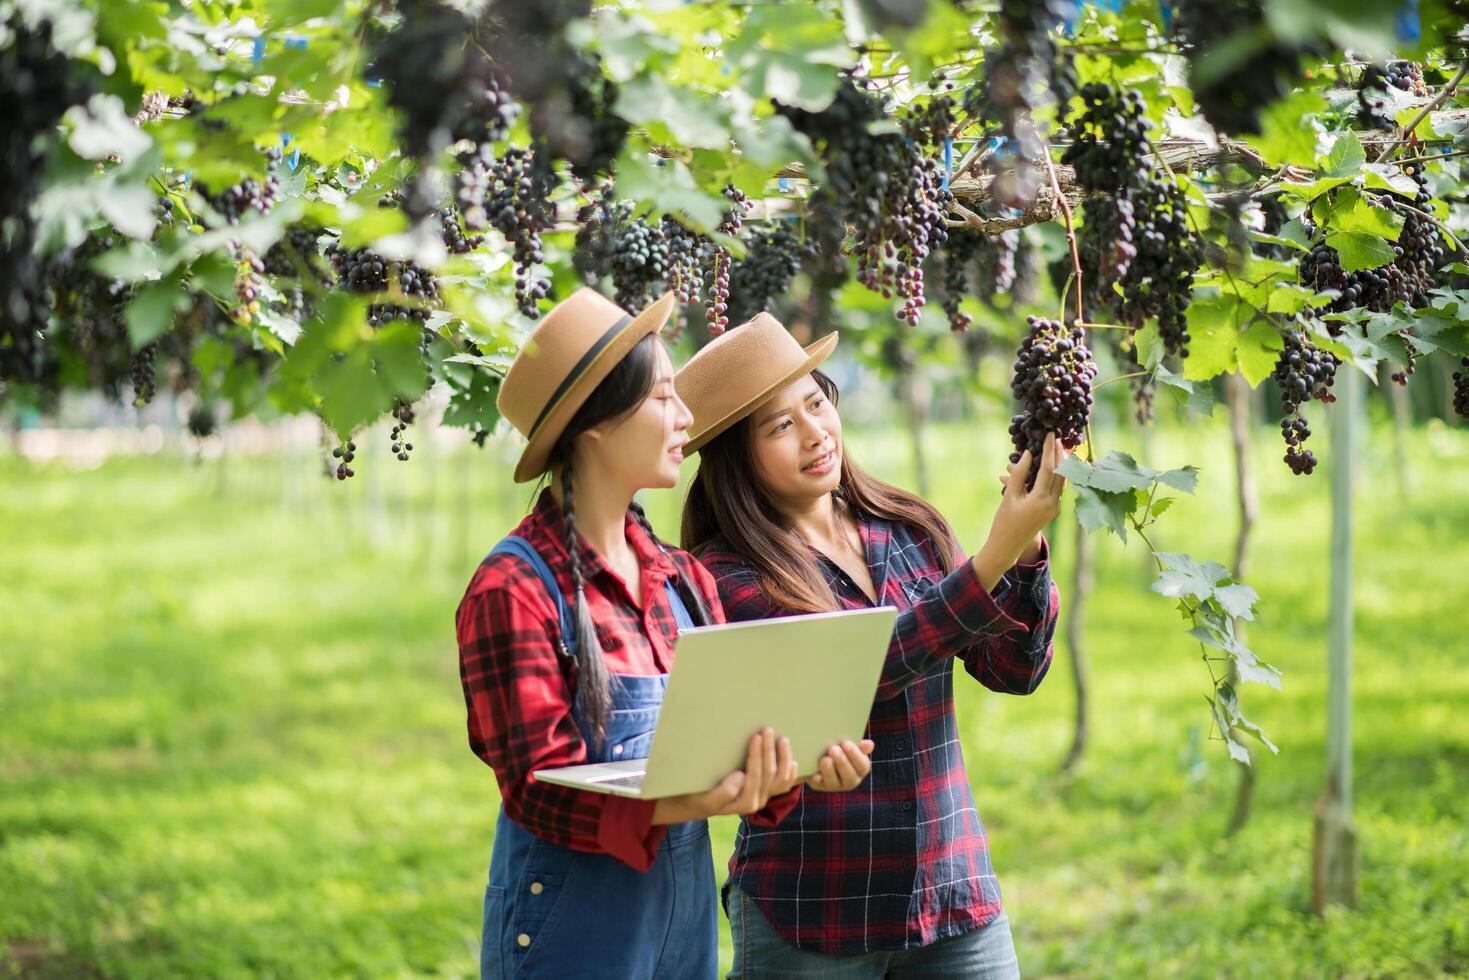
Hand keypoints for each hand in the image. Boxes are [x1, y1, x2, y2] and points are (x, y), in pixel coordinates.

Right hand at [651, 729, 797, 823]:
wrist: (700, 805)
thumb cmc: (700, 796)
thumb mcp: (706, 797)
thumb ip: (723, 792)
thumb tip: (741, 777)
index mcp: (745, 802)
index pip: (756, 775)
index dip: (757, 755)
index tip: (755, 737)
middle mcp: (758, 801)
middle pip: (770, 774)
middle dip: (769, 750)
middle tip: (767, 730)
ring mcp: (764, 797)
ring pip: (781, 779)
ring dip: (783, 758)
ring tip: (782, 739)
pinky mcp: (766, 793)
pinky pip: (784, 785)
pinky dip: (791, 773)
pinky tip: (794, 761)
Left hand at [806, 739, 874, 792]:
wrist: (819, 756)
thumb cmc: (840, 747)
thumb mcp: (849, 745)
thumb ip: (859, 746)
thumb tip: (869, 744)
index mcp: (860, 769)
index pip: (863, 766)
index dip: (855, 755)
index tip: (846, 743)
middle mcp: (850, 780)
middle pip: (849, 776)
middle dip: (842, 762)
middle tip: (833, 749)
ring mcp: (835, 785)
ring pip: (834, 782)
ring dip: (829, 770)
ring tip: (825, 759)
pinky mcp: (820, 785)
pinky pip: (818, 784)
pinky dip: (817, 779)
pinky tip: (815, 773)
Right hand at [974, 432, 1068, 586]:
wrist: (1008, 546)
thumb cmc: (1004, 521)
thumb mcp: (1009, 495)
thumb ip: (1019, 473)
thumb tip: (1029, 453)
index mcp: (1040, 499)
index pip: (1049, 468)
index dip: (1050, 449)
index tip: (1050, 434)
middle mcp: (1052, 504)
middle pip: (1061, 472)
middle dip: (1060, 453)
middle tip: (1057, 437)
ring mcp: (1055, 508)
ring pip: (1062, 480)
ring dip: (1060, 463)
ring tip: (1058, 447)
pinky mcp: (1054, 510)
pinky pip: (1057, 488)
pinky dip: (1055, 475)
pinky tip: (1052, 465)